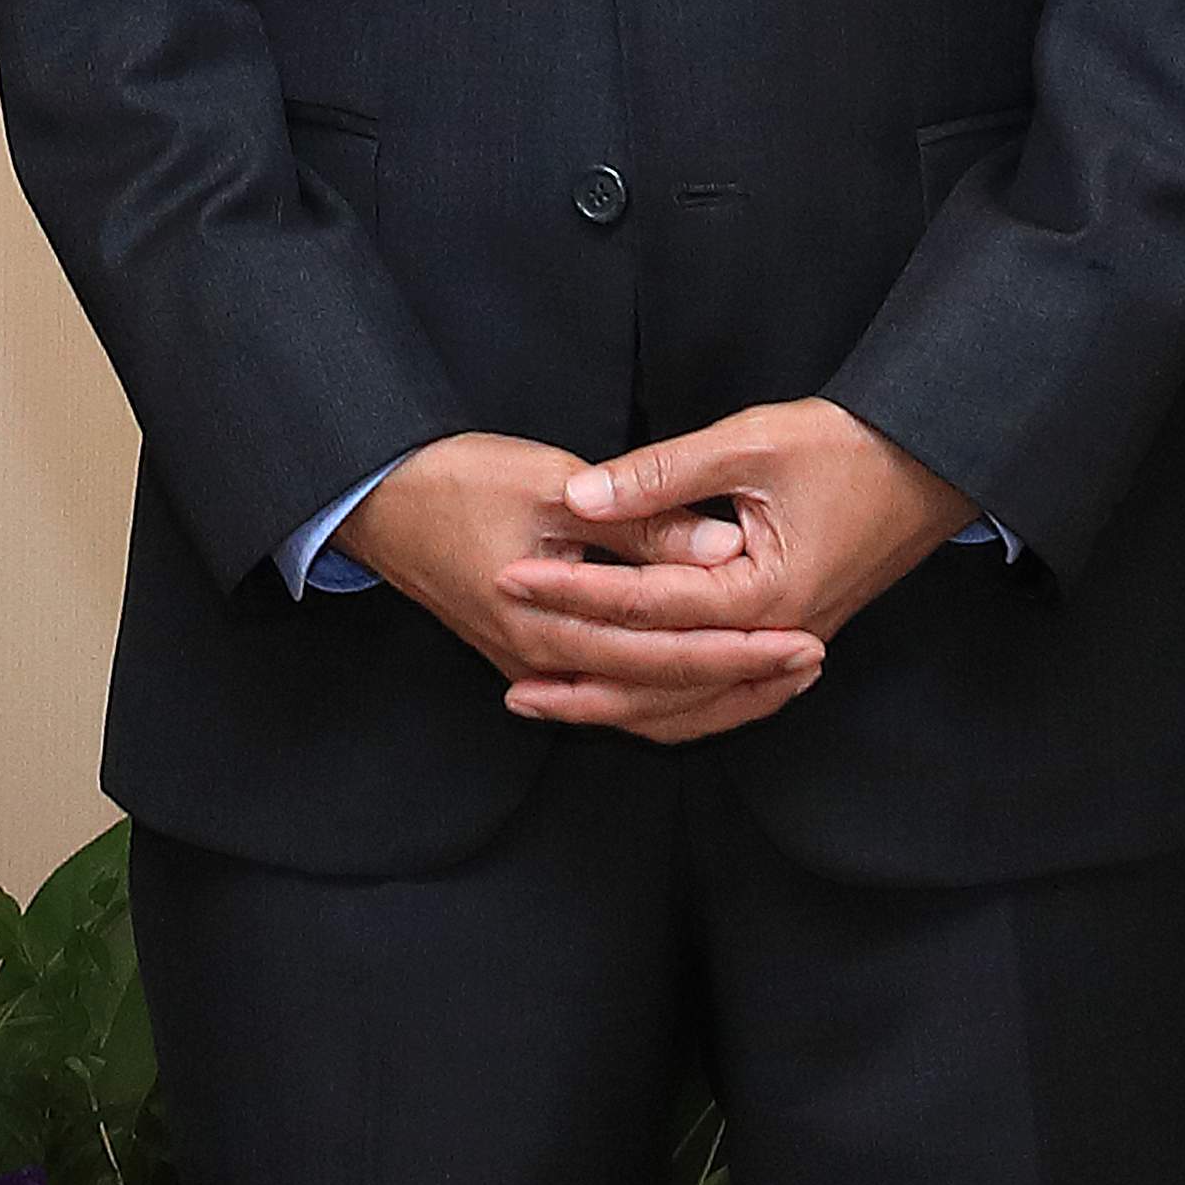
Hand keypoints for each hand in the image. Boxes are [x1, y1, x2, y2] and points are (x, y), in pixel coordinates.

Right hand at [346, 431, 824, 744]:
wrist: (372, 498)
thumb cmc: (457, 480)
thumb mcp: (555, 487)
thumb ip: (642, 523)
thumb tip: (723, 547)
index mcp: (551, 625)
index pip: (669, 653)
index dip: (741, 650)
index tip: (805, 638)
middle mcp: (542, 662)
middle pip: (661, 692)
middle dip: (742, 681)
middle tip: (811, 662)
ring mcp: (530, 666)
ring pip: (635, 705)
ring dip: (707, 695)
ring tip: (774, 678)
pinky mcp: (523, 655)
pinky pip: (607, 693)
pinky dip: (660, 692)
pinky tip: (697, 684)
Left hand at [506, 401, 975, 741]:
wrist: (931, 462)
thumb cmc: (848, 444)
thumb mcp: (750, 443)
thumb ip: (662, 475)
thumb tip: (580, 497)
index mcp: (761, 593)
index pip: (643, 605)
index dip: (570, 591)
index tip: (508, 577)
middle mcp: (775, 637)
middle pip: (662, 682)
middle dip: (582, 680)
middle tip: (512, 682)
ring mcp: (787, 646)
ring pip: (693, 707)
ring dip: (621, 709)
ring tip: (553, 704)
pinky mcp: (791, 639)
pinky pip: (722, 698)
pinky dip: (672, 708)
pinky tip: (630, 702)